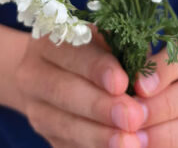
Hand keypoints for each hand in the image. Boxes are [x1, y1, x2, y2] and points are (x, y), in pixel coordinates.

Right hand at [16, 27, 145, 147]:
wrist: (56, 71)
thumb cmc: (91, 49)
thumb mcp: (101, 40)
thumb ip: (119, 51)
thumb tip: (145, 75)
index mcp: (47, 41)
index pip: (73, 53)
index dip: (97, 69)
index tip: (122, 83)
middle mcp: (33, 73)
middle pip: (64, 92)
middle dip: (101, 107)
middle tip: (133, 117)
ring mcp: (35, 108)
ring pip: (64, 124)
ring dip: (99, 136)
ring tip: (130, 142)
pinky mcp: (44, 134)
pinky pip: (66, 145)